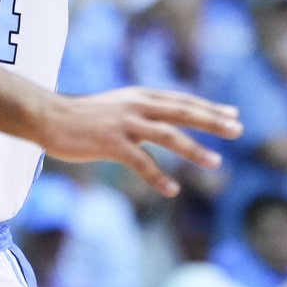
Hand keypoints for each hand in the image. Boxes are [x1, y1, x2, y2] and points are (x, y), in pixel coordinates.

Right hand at [39, 86, 241, 195]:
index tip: (233, 114)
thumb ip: (140, 112)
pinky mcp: (112, 143)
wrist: (48, 116)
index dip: (208, 107)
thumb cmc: (81, 115)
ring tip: (215, 163)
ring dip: (194, 150)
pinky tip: (172, 190)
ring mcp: (125, 124)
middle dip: (212, 121)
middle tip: (238, 130)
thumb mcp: (117, 106)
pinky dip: (159, 178)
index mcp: (139, 96)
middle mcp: (136, 106)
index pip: (182, 100)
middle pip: (183, 112)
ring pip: (168, 136)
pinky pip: (142, 163)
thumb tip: (163, 121)